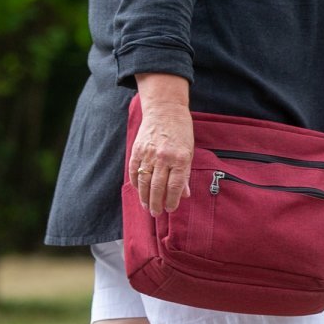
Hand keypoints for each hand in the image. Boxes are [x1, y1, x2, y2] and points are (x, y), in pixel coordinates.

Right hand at [130, 73, 192, 214]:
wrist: (164, 110)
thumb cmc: (181, 132)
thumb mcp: (189, 152)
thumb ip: (185, 174)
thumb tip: (184, 194)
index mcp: (180, 158)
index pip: (175, 186)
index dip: (172, 200)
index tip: (170, 209)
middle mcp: (163, 157)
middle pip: (158, 187)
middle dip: (157, 203)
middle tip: (156, 213)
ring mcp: (149, 153)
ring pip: (144, 181)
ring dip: (144, 197)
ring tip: (147, 207)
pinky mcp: (137, 149)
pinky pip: (134, 170)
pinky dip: (136, 183)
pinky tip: (138, 191)